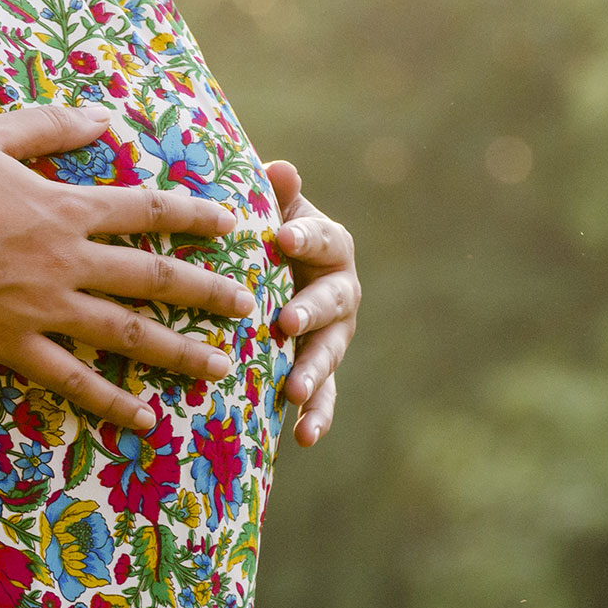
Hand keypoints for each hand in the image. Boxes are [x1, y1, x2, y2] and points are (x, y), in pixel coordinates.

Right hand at [0, 105, 256, 430]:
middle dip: (209, 292)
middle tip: (249, 307)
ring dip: (180, 352)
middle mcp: (68, 260)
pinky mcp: (12, 345)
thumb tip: (106, 116)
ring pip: (128, 334)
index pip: (150, 211)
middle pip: (155, 278)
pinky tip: (146, 420)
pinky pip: (72, 380)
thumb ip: (55, 125)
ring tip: (222, 368)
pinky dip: (112, 400)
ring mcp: (43, 308)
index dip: (196, 217)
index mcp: (67, 207)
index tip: (232, 225)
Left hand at [265, 159, 359, 446]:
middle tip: (288, 322)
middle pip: (334, 301)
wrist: (273, 270)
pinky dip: (318, 416)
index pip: (323, 239)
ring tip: (296, 392)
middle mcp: (342, 290)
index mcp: (331, 244)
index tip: (281, 238)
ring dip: (315, 373)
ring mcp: (335, 333)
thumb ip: (277, 195)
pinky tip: (304, 438)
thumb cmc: (266, 233)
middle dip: (312, 312)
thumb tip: (279, 169)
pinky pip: (325, 396)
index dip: (305, 238)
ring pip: (330, 353)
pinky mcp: (322, 369)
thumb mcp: (272, 211)